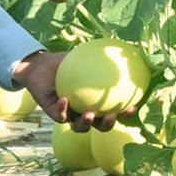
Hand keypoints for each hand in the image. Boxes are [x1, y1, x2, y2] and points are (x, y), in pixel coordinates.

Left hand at [13, 49, 127, 129]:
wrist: (42, 65)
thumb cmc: (67, 62)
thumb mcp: (86, 57)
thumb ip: (103, 56)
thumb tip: (125, 49)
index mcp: (95, 103)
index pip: (114, 112)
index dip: (124, 113)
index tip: (133, 107)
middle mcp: (84, 112)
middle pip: (99, 126)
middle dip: (107, 124)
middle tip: (112, 116)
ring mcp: (70, 115)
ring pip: (80, 127)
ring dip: (86, 123)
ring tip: (89, 115)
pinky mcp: (54, 114)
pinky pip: (60, 116)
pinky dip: (63, 109)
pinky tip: (65, 100)